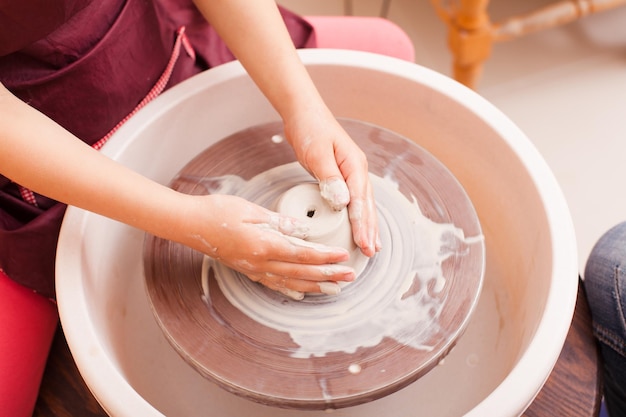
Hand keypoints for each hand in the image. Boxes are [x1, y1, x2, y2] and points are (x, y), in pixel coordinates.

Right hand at [183, 194, 355, 298]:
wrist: (190, 225)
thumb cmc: (217, 211)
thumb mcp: (251, 209)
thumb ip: (279, 221)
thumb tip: (303, 230)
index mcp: (264, 244)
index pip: (302, 254)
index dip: (325, 257)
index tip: (343, 256)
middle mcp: (260, 262)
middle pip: (301, 272)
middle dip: (328, 275)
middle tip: (350, 276)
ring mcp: (254, 269)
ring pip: (290, 282)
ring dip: (315, 286)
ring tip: (335, 288)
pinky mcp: (248, 270)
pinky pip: (273, 284)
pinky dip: (291, 290)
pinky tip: (302, 293)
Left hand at [283, 106, 380, 257]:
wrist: (303, 113)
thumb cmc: (310, 129)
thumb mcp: (317, 153)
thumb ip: (329, 178)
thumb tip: (343, 202)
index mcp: (354, 166)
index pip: (360, 200)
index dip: (362, 224)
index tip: (363, 243)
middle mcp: (357, 171)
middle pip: (367, 205)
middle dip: (370, 230)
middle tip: (371, 252)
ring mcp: (351, 174)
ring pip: (363, 205)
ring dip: (368, 226)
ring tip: (372, 247)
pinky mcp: (341, 177)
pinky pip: (353, 201)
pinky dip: (357, 217)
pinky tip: (358, 228)